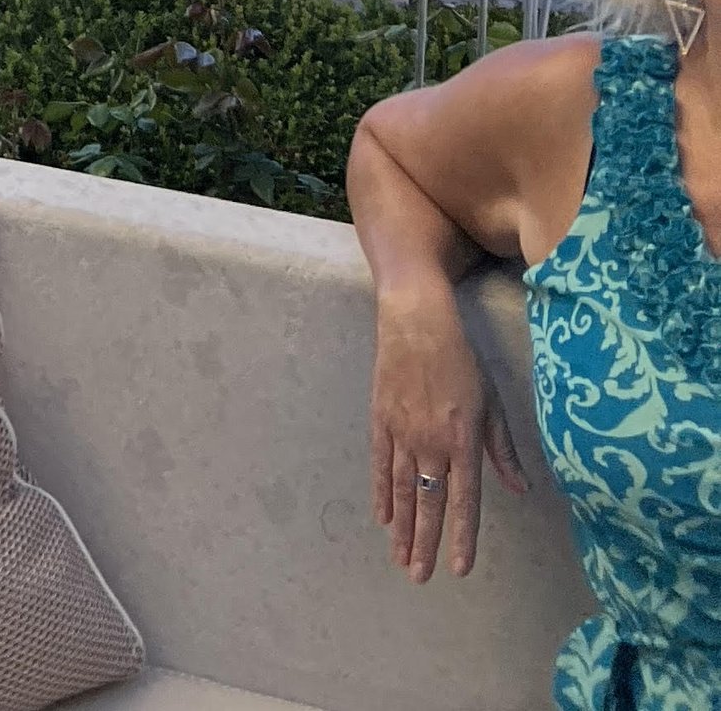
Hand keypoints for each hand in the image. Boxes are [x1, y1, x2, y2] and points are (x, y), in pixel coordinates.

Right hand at [368, 289, 524, 580]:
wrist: (417, 323)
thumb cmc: (462, 361)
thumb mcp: (492, 404)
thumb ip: (503, 450)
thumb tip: (521, 489)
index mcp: (463, 442)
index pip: (465, 501)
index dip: (463, 537)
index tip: (459, 570)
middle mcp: (432, 444)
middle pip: (428, 503)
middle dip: (425, 543)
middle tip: (419, 577)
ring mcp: (403, 433)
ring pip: (401, 490)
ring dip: (402, 528)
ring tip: (400, 558)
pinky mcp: (381, 421)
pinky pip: (380, 465)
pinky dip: (381, 493)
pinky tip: (382, 517)